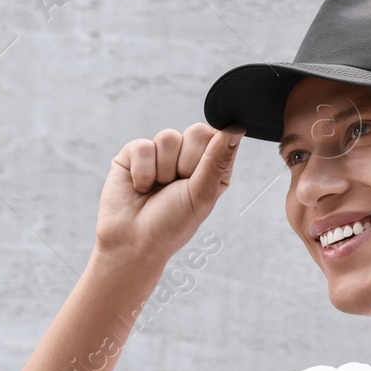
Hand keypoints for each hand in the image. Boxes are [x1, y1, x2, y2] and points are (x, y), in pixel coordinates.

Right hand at [94, 123, 243, 267]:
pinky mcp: (134, 153)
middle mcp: (188, 156)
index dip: (209, 156)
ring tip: (157, 190)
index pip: (221, 136)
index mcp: (212, 167)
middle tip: (176, 188)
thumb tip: (237, 127)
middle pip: (197, 131)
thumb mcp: (201, 195)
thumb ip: (217, 159)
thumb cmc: (171, 225)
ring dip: (163, 172)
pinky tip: (140, 187)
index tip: (197, 180)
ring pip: (168, 137)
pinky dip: (142, 172)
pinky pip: (143, 146)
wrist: (132, 243)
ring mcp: (161, 153)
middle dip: (186, 164)